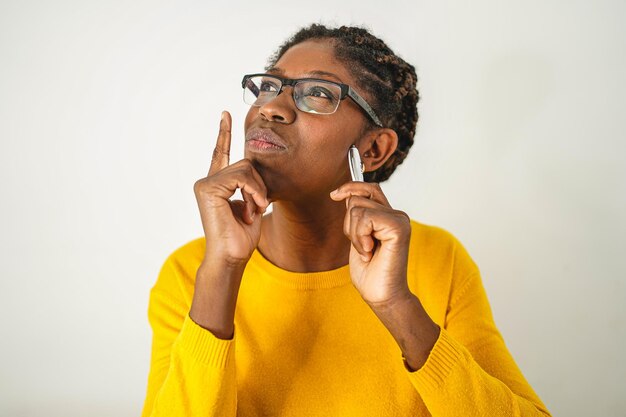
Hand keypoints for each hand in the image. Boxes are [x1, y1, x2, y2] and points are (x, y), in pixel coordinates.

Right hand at [193, 111, 269, 266]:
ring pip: (245, 169)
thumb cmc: (241, 237)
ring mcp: (205, 184)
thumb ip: (251, 185)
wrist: (232, 256)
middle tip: (258, 207)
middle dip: (259, 185)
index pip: (221, 153)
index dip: (224, 133)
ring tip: (253, 211)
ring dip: (257, 191)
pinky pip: (240, 177)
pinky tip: (251, 209)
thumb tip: (255, 172)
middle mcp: (208, 181)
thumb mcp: (252, 204)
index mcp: (217, 184)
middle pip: (245, 163)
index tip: (225, 114)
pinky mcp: (207, 188)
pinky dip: (253, 192)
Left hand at [330, 182, 411, 306]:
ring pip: (357, 209)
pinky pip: (365, 218)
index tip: (334, 195)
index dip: (351, 187)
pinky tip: (370, 252)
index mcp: (388, 216)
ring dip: (354, 234)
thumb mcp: (357, 237)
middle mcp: (397, 214)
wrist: (382, 295)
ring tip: (367, 251)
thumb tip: (345, 193)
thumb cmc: (369, 271)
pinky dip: (360, 237)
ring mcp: (399, 219)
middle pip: (356, 199)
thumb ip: (357, 215)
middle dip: (349, 224)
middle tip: (362, 246)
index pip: (369, 188)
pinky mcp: (398, 227)